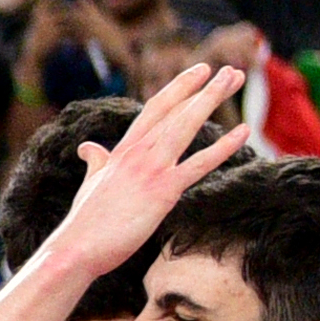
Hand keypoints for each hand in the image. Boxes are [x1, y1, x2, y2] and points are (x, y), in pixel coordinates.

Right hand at [22, 56, 256, 291]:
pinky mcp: (163, 191)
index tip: (199, 73)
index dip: (178, 88)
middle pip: (176, 110)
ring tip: (234, 79)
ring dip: (211, 99)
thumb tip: (87, 146)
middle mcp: (138, 153)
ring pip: (187, 125)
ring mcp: (151, 170)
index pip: (154, 109)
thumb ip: (96, 162)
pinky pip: (199, 164)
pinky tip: (243, 131)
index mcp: (122, 151)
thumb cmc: (83, 224)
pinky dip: (223, 147)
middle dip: (204, 88)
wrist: (76, 248)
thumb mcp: (90, 184)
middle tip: (230, 72)